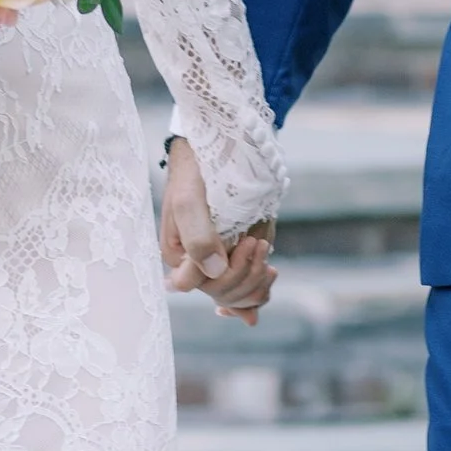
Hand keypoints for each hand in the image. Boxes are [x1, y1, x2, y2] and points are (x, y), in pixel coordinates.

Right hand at [160, 136, 275, 324]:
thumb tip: (215, 271)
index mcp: (180, 257)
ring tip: (264, 249)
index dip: (228, 274)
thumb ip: (198, 239)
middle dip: (245, 273)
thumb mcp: (188, 202)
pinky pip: (248, 292)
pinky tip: (270, 272)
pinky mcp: (237, 259)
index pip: (202, 285)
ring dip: (256, 279)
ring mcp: (218, 264)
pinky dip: (261, 289)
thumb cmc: (195, 176)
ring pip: (237, 296)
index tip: (245, 243)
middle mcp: (198, 266)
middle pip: (222, 292)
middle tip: (257, 243)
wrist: (216, 153)